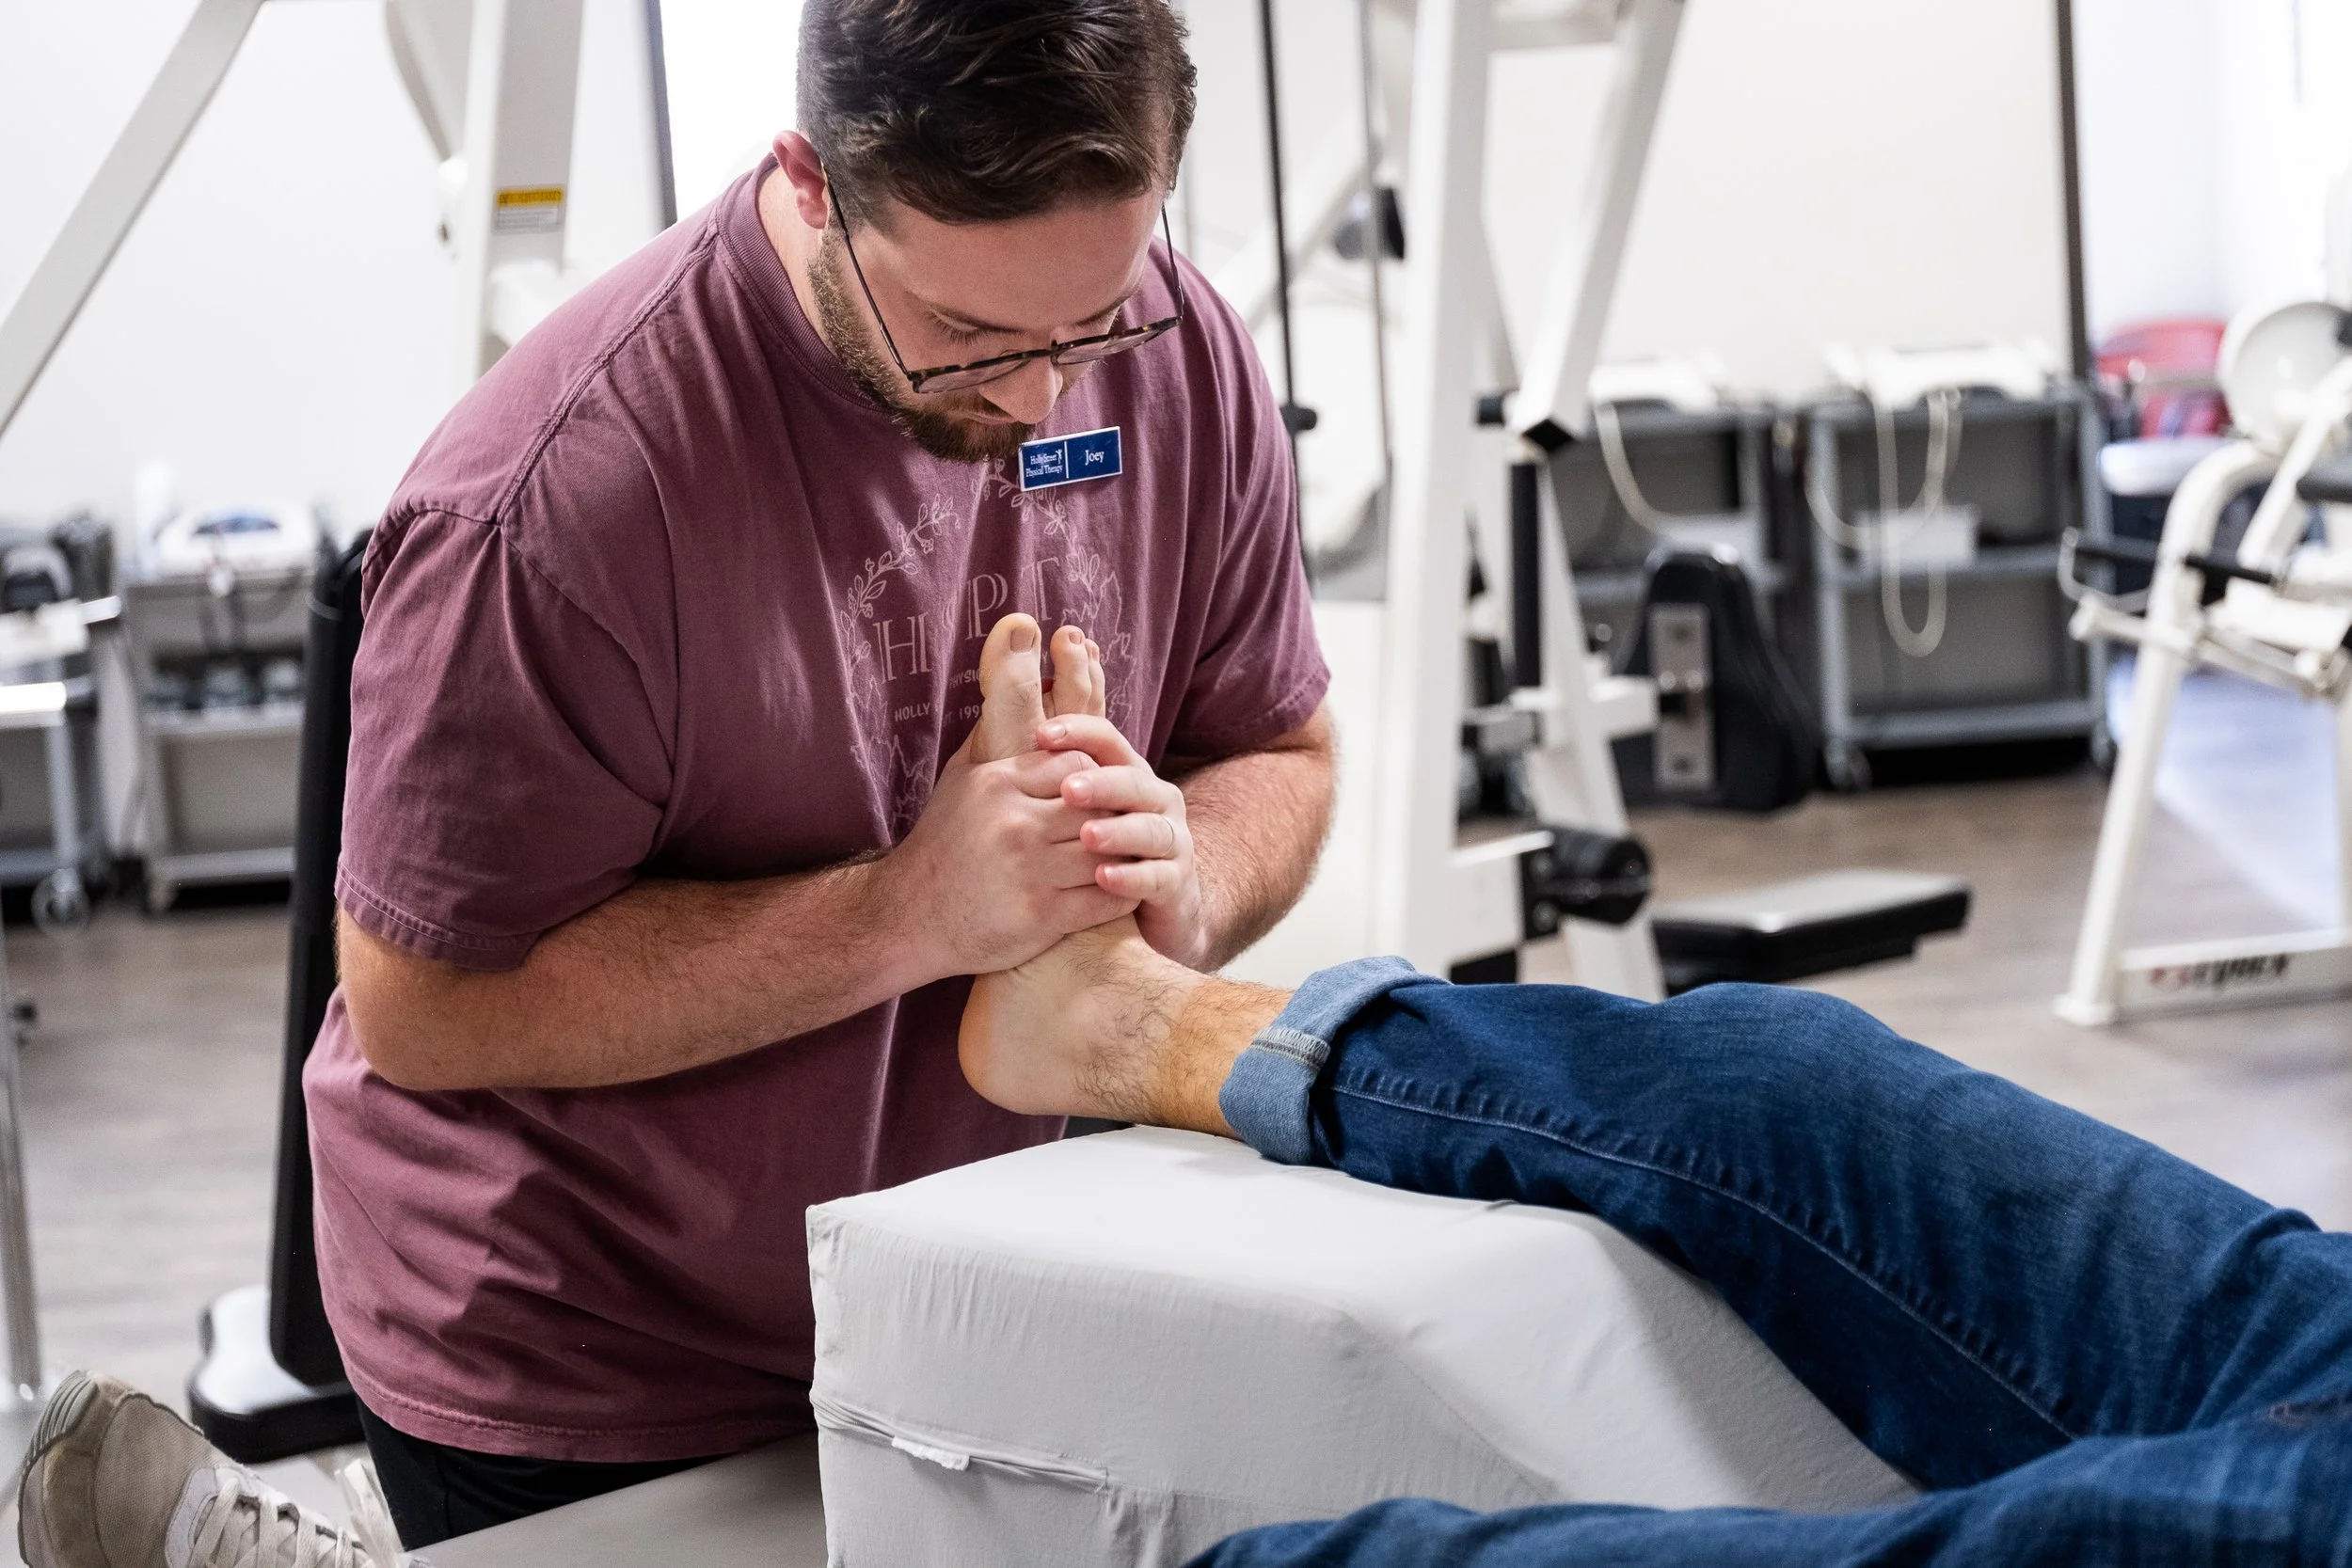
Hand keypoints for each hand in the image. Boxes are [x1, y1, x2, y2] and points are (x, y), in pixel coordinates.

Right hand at [887, 742, 1137, 979]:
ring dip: (1123, 855)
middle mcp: (1013, 823)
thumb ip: (997, 740)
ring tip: (1127, 857)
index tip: (1098, 796)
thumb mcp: (959, 781)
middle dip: (1115, 816)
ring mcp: (1028, 870)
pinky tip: (1119, 889)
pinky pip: (1105, 897)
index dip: (1097, 778)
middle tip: (1124, 827)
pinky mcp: (1040, 915)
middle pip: (1098, 805)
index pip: (1078, 764)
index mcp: (997, 784)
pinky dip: (1122, 893)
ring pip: (1106, 850)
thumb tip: (1039, 695)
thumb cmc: (942, 846)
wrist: (909, 919)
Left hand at [1035, 715, 1207, 967]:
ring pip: (1150, 828)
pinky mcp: (1175, 883)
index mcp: (1126, 774)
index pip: (1107, 740)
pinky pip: (1157, 877)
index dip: (1079, 732)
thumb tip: (996, 733)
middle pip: (1134, 781)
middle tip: (1068, 790)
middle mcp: (1155, 800)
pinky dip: (1132, 878)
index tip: (1042, 734)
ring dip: (1119, 831)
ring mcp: (1170, 840)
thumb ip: (1043, 779)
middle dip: (1101, 784)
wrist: (1143, 910)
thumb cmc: (1091, 854)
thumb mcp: (1067, 814)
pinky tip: (1104, 879)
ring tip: (1087, 837)